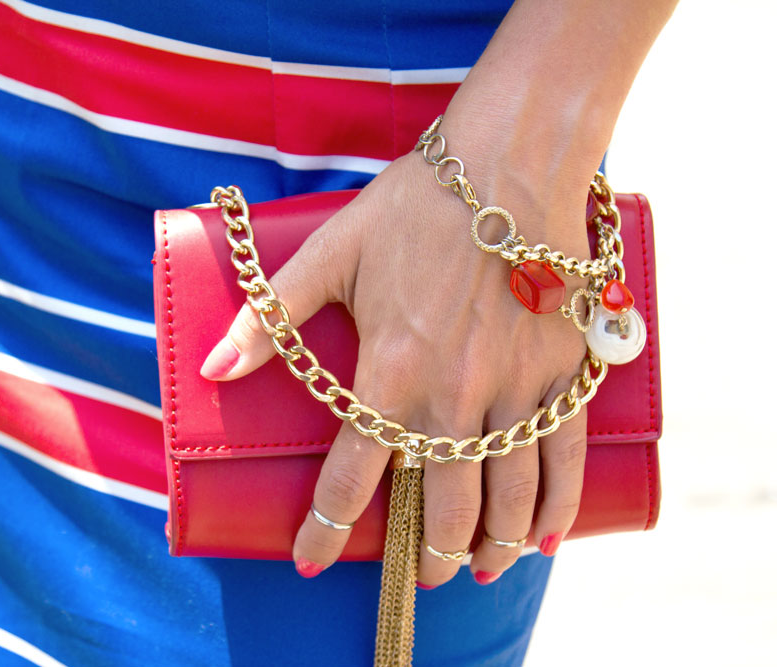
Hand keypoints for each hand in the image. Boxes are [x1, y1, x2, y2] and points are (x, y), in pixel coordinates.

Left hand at [200, 135, 593, 586]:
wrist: (510, 161)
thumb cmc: (415, 205)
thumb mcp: (330, 253)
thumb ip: (271, 318)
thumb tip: (212, 369)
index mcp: (390, 369)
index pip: (349, 477)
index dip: (324, 530)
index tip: (311, 562)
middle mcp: (453, 393)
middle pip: (439, 507)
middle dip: (424, 557)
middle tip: (417, 575)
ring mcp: (514, 388)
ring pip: (504, 498)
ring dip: (486, 548)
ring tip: (472, 569)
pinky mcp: (563, 374)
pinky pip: (563, 461)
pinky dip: (554, 510)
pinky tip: (541, 540)